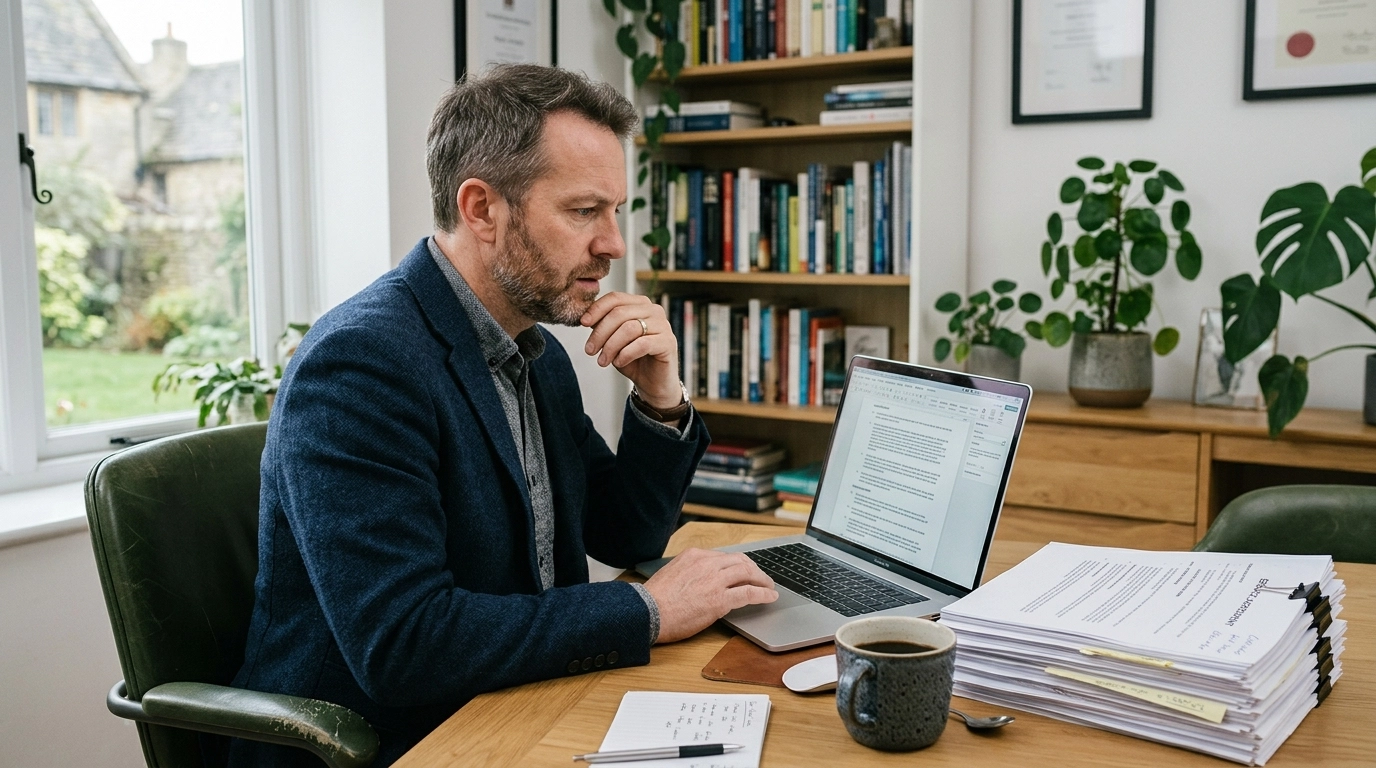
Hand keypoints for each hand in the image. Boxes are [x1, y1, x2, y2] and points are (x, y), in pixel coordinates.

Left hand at [581, 292, 680, 408]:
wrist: (652, 383)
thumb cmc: (633, 360)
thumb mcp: (613, 339)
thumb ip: (603, 325)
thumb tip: (586, 317)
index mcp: (640, 304)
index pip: (615, 298)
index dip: (596, 309)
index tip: (583, 323)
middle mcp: (654, 310)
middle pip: (619, 313)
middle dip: (600, 333)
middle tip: (590, 350)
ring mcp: (663, 325)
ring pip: (629, 328)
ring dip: (610, 346)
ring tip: (602, 361)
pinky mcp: (668, 342)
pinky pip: (642, 344)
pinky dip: (625, 354)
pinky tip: (618, 363)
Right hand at [642, 548, 778, 642]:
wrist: (647, 612)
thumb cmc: (655, 599)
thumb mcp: (672, 573)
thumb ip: (691, 571)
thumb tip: (702, 580)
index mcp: (694, 555)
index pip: (725, 556)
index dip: (739, 564)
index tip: (745, 570)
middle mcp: (707, 563)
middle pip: (741, 561)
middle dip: (754, 569)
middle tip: (762, 578)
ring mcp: (715, 580)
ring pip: (748, 573)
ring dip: (762, 580)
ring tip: (769, 587)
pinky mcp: (720, 599)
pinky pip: (749, 592)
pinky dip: (763, 594)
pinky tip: (770, 597)